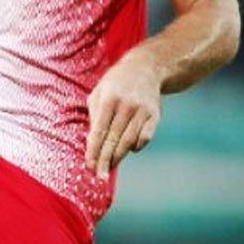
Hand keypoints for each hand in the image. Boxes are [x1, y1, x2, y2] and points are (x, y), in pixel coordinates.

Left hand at [85, 53, 161, 179]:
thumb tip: (91, 142)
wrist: (146, 68)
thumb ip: (94, 115)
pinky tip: (129, 151)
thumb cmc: (115, 83)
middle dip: (105, 160)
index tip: (89, 166)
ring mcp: (142, 110)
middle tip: (99, 176)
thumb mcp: (99, 92)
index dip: (93, 150)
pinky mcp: (155, 115)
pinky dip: (137, 147)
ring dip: (119, 157)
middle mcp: (126, 105)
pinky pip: (145, 137)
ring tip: (109, 168)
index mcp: (109, 99)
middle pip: (113, 139)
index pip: (99, 130)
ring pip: (129, 141)